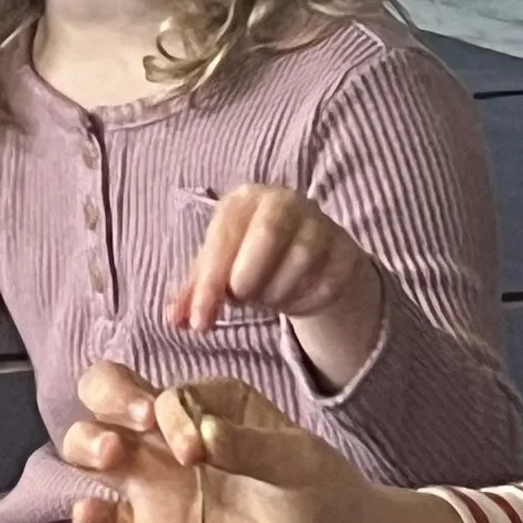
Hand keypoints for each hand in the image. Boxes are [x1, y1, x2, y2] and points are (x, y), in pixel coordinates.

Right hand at [62, 361, 474, 522]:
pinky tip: (92, 514)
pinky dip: (87, 516)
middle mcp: (172, 439)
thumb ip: (250, 447)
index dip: (170, 413)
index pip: (166, 391)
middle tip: (128, 429)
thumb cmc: (320, 494)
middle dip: (106, 398)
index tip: (198, 450)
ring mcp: (157, 487)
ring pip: (93, 450)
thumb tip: (205, 435)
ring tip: (111, 457)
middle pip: (109, 397)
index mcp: (209, 406)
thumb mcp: (296, 460)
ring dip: (87, 444)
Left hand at [170, 184, 385, 392]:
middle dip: (247, 282)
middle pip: (266, 237)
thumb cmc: (253, 258)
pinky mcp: (346, 251)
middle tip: (242, 298)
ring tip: (267, 295)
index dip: (209, 284)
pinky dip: (303, 302)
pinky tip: (293, 299)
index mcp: (246, 200)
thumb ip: (196, 293)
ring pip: (298, 264)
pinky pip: (325, 285)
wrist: (311, 257)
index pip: (225, 237)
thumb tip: (175, 320)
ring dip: (275, 295)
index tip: (199, 322)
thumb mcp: (220, 269)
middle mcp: (286, 202)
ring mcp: (321, 224)